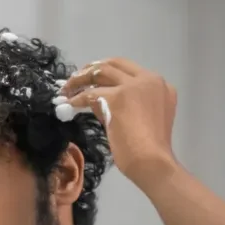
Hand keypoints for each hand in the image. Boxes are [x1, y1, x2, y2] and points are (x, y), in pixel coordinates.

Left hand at [59, 58, 178, 185]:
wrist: (152, 160)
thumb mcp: (140, 117)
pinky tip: (67, 106)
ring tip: (65, 90)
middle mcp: (149, 80)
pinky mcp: (118, 97)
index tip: (91, 77)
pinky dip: (75, 99)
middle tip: (75, 79)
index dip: (106, 71)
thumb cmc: (148, 148)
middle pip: (113, 63)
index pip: (127, 69)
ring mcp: (134, 86)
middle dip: (90, 69)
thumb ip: (122, 104)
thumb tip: (95, 99)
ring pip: (100, 72)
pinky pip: (90, 94)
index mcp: (159, 85)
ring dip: (79, 80)